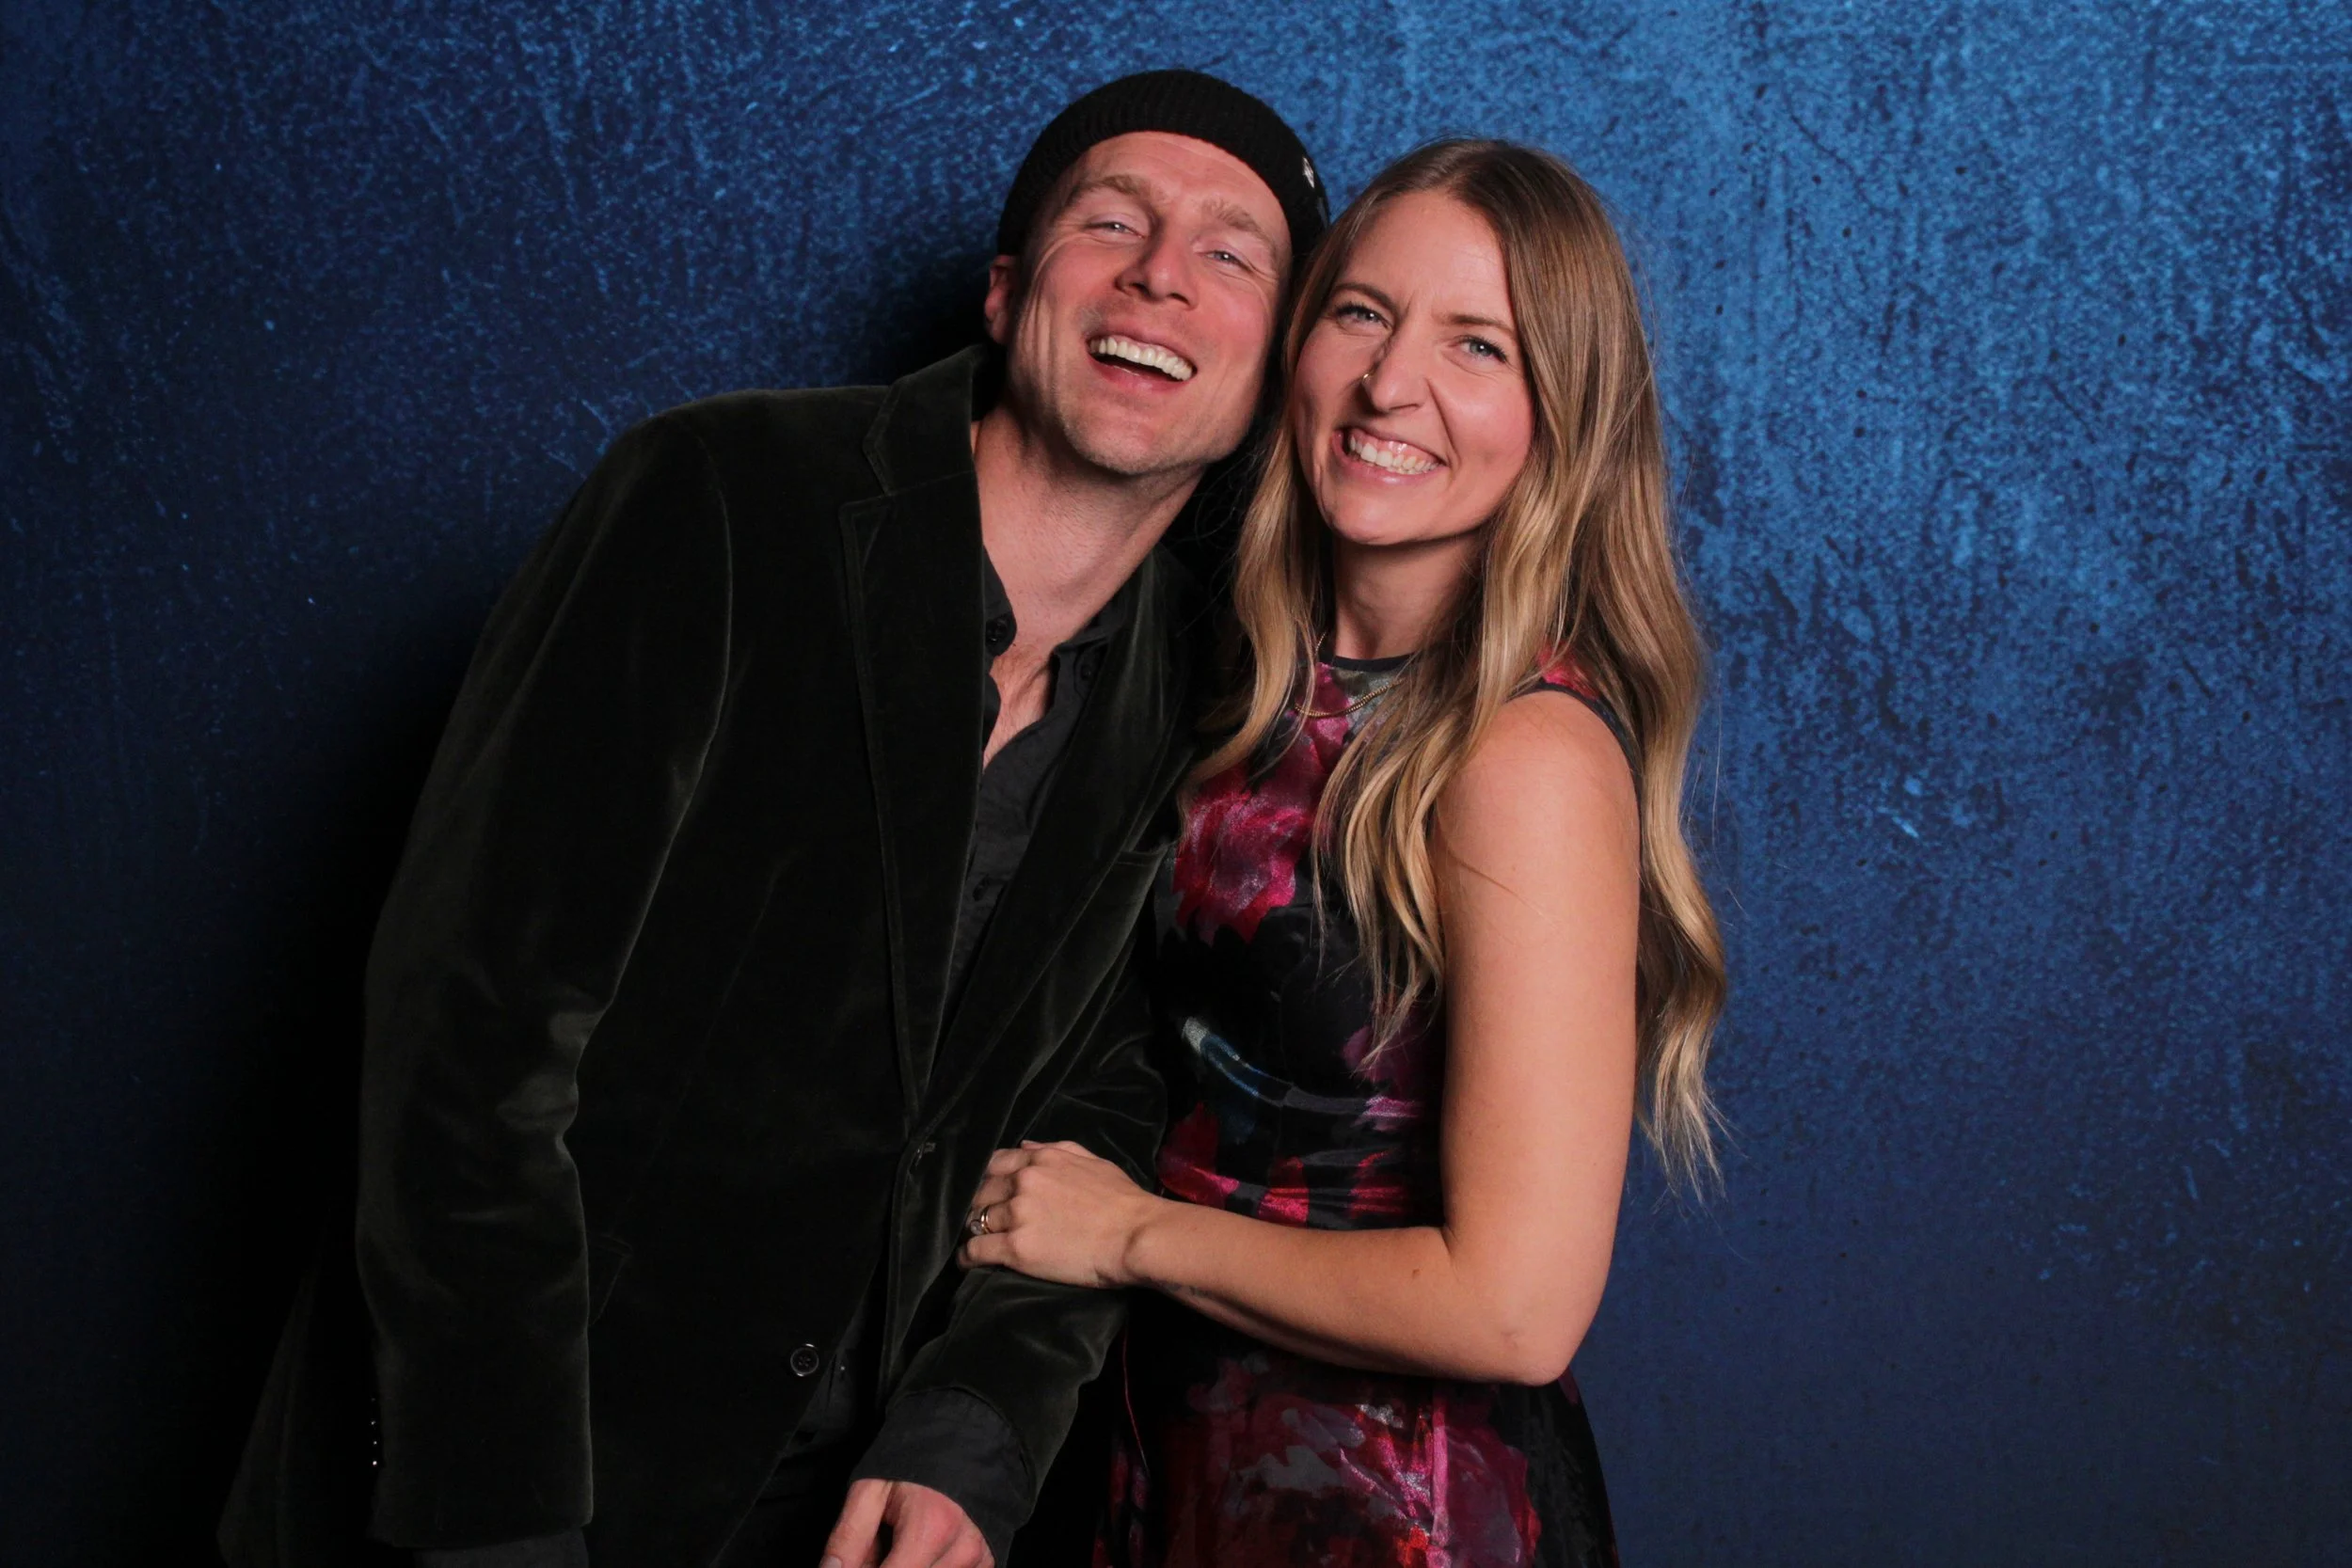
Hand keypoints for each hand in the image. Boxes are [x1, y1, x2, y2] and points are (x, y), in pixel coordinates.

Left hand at [820, 1477, 991, 1567]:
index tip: (859, 1559)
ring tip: (901, 1544)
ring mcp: (978, 1557)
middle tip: (878, 1547)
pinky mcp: (986, 1562)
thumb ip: (848, 1538)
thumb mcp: (869, 1490)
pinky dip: (930, 1566)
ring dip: (907, 1567)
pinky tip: (923, 1550)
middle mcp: (962, 1548)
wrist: (961, 1438)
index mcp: (931, 1527)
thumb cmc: (913, 1461)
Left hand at [957, 1140, 1159, 1288]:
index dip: (987, 1179)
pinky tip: (967, 1261)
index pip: (994, 1163)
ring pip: (976, 1219)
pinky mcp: (1016, 1248)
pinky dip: (967, 1256)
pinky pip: (976, 1249)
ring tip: (977, 1241)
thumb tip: (1025, 1146)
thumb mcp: (1093, 1162)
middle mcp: (1023, 1182)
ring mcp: (1017, 1214)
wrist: (1136, 1236)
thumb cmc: (1123, 1200)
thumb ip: (1055, 1150)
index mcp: (1040, 1160)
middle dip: (978, 1204)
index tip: (988, 1192)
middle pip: (980, 1191)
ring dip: (975, 1230)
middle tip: (982, 1219)